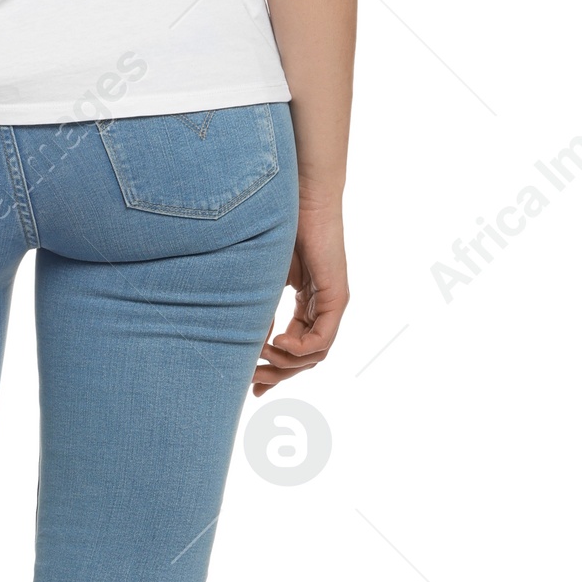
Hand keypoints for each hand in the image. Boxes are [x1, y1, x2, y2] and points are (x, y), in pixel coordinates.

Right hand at [253, 198, 347, 392]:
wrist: (297, 197)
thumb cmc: (276, 227)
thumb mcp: (261, 280)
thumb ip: (257, 310)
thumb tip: (244, 341)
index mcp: (306, 302)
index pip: (295, 347)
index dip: (273, 368)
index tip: (251, 384)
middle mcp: (321, 307)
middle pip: (305, 358)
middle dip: (278, 373)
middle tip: (253, 383)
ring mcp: (331, 303)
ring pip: (315, 354)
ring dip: (286, 363)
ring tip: (260, 356)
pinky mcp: (337, 296)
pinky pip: (322, 340)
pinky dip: (299, 348)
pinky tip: (275, 342)